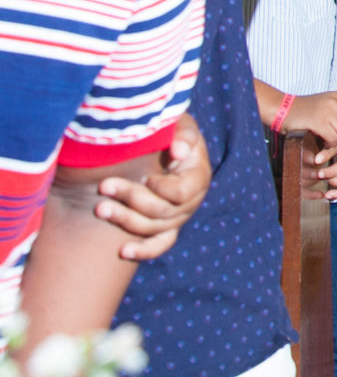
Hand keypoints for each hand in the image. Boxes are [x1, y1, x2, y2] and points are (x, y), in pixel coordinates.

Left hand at [94, 113, 210, 260]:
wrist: (159, 141)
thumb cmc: (168, 130)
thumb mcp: (179, 124)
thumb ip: (182, 134)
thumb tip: (178, 152)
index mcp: (198, 176)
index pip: (180, 193)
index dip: (159, 188)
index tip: (142, 175)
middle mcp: (191, 201)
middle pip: (162, 212)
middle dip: (131, 199)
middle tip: (103, 186)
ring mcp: (177, 217)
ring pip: (153, 229)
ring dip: (125, 220)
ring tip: (99, 209)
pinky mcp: (164, 227)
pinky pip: (158, 245)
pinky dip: (142, 251)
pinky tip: (122, 252)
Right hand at [283, 91, 336, 153]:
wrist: (281, 108)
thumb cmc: (303, 110)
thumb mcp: (325, 104)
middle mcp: (334, 101)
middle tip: (336, 139)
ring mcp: (326, 110)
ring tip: (328, 142)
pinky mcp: (318, 121)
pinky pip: (333, 138)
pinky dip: (330, 144)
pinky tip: (323, 144)